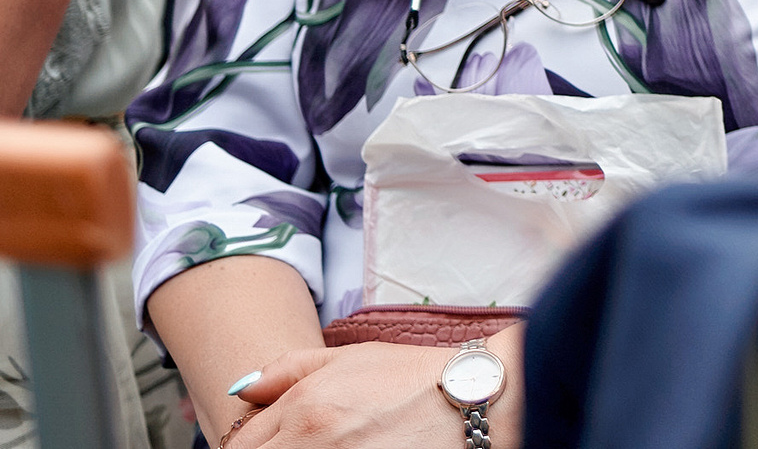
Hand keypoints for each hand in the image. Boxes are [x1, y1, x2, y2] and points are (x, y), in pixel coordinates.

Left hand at [229, 337, 520, 448]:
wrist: (477, 402)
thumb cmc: (416, 378)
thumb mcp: (352, 357)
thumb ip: (290, 370)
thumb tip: (240, 389)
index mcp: (304, 409)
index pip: (241, 445)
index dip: (252, 446)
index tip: (274, 442)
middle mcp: (312, 443)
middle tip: (306, 445)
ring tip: (335, 448)